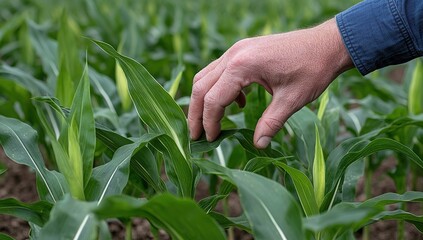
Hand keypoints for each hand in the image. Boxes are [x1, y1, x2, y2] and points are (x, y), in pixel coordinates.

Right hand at [188, 18, 352, 148]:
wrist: (328, 43)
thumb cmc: (312, 69)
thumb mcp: (292, 100)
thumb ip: (271, 124)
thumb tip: (258, 145)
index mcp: (242, 66)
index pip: (213, 99)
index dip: (209, 123)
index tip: (211, 140)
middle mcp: (234, 55)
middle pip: (201, 87)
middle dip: (196, 113)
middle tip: (196, 136)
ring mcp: (237, 50)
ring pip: (206, 77)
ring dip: (204, 100)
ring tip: (209, 123)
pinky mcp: (243, 50)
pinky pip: (220, 71)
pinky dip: (219, 89)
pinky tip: (238, 104)